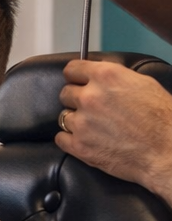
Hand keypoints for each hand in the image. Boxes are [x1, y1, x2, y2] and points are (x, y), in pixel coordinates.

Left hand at [58, 60, 171, 205]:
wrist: (166, 151)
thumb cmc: (162, 120)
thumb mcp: (143, 84)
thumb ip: (115, 77)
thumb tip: (100, 77)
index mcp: (106, 77)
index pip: (72, 69)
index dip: (75, 76)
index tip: (76, 81)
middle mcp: (90, 97)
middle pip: (65, 93)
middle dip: (76, 99)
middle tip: (91, 108)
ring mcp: (82, 123)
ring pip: (64, 116)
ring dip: (76, 120)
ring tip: (94, 127)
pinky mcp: (80, 146)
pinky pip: (60, 138)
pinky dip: (70, 140)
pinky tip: (86, 140)